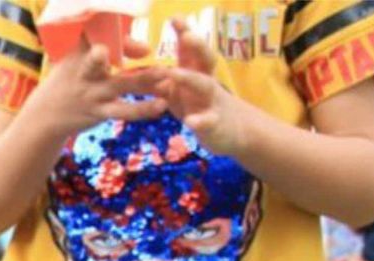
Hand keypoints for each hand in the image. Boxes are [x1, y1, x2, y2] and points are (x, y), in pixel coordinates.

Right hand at [27, 32, 166, 137]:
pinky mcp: (99, 112)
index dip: (105, 30)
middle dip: (105, 56)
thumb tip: (147, 50)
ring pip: (120, 85)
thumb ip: (117, 47)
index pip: (92, 35)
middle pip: (96, 61)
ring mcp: (92, 93)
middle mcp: (84, 72)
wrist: (46, 114)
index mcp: (79, 52)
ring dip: (144, 81)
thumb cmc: (71, 77)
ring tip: (165, 76)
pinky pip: (124, 111)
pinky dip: (143, 109)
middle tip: (137, 50)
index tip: (126, 30)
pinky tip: (162, 106)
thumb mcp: (82, 57)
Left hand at [156, 20, 256, 157]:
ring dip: (189, 78)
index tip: (175, 17)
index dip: (184, 32)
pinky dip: (199, 121)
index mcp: (195, 72)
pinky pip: (208, 121)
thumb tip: (141, 69)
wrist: (232, 131)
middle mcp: (205, 82)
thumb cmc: (201, 106)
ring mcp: (211, 102)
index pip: (190, 50)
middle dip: (197, 47)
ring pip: (204, 86)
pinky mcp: (214, 124)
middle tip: (187, 35)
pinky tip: (190, 122)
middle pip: (205, 60)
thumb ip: (163, 81)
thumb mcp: (180, 93)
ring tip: (174, 73)